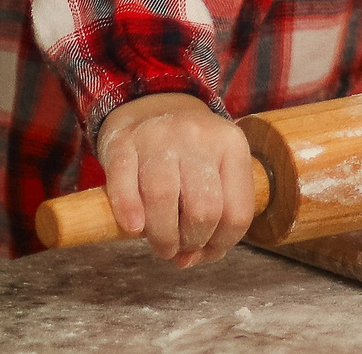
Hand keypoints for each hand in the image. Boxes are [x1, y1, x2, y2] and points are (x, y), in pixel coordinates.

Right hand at [94, 91, 257, 266]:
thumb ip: (213, 212)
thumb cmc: (188, 150)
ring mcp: (160, 137)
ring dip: (162, 236)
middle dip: (192, 241)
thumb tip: (190, 260)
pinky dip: (129, 211)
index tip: (205, 252)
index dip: (222, 244)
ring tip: (161, 246)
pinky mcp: (124, 142)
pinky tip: (134, 228)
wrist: (151, 102)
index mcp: (232, 145)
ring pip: (163, 197)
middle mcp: (199, 137)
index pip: (237, 211)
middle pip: (203, 208)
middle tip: (179, 249)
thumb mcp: (215, 166)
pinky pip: (124, 182)